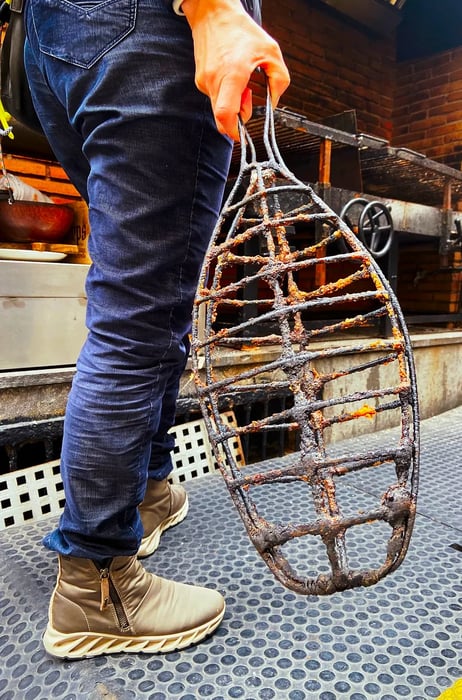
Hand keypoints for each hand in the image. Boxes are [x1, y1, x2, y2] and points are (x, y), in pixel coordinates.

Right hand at [182, 0, 289, 139]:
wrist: (212, 13)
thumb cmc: (239, 30)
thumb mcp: (271, 51)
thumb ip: (279, 80)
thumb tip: (273, 102)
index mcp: (232, 74)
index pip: (226, 114)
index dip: (234, 131)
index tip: (242, 134)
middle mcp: (214, 80)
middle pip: (222, 118)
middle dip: (238, 116)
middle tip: (248, 96)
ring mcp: (204, 81)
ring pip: (219, 108)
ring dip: (233, 103)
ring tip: (242, 80)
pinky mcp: (200, 80)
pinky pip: (215, 97)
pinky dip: (226, 93)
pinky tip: (232, 76)